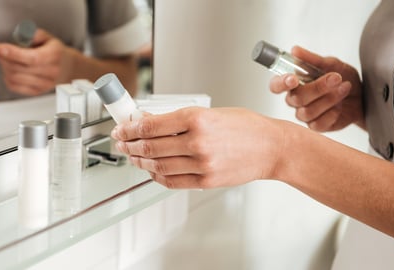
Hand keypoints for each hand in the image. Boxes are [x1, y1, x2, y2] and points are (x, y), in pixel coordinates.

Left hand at [0, 29, 70, 95]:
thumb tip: (18, 36)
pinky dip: (6, 77)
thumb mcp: (47, 37)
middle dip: (1, 57)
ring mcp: (44, 84)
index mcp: (54, 56)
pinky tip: (9, 69)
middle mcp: (50, 72)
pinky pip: (14, 86)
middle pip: (19, 68)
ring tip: (3, 57)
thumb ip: (32, 34)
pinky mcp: (36, 92)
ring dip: (3, 66)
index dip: (13, 53)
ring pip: (14, 77)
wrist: (66, 68)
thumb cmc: (54, 51)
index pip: (32, 58)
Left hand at [111, 107, 283, 188]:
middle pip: (150, 146)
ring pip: (157, 165)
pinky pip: (172, 181)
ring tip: (132, 156)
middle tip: (121, 142)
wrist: (272, 148)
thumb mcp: (211, 112)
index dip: (130, 127)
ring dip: (139, 161)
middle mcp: (197, 142)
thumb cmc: (246, 126)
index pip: (150, 125)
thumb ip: (178, 119)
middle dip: (129, 144)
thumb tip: (149, 120)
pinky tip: (150, 170)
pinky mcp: (206, 180)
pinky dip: (156, 176)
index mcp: (197, 118)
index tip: (121, 127)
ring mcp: (201, 164)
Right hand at [269, 46, 363, 130]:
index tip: (293, 79)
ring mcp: (305, 114)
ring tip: (344, 88)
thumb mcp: (330, 64)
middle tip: (336, 77)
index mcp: (294, 84)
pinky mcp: (317, 126)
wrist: (362, 96)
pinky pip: (318, 124)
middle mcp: (296, 100)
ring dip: (329, 99)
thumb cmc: (343, 79)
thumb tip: (295, 50)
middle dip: (317, 87)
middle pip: (296, 98)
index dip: (281, 83)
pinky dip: (332, 113)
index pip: (276, 86)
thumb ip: (311, 59)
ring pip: (307, 111)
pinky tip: (340, 106)